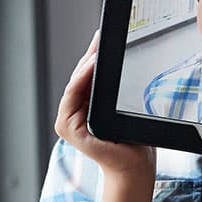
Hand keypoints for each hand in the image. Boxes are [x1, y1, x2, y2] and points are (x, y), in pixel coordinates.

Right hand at [56, 32, 155, 179]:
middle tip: (100, 35)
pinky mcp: (68, 128)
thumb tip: (121, 62)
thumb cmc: (133, 140)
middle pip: (80, 77)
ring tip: (98, 46)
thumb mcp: (124, 108)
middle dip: (90, 55)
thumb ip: (116, 90)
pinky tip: (91, 65)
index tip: (103, 36)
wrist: (134, 167)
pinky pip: (73, 97)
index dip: (94, 56)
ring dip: (86, 64)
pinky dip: (81, 80)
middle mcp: (73, 113)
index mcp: (85, 107)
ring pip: (75, 84)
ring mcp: (67, 121)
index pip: (88, 76)